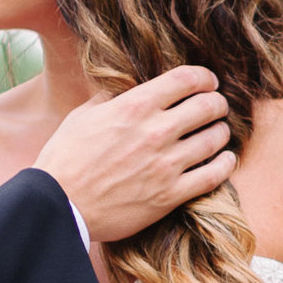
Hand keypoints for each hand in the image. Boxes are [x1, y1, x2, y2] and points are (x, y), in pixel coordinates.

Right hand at [35, 66, 234, 242]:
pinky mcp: (170, 195)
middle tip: (215, 107)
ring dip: (220, 132)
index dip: (204, 77)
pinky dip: (225, 164)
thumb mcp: (81, 117)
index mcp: (134, 106)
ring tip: (217, 132)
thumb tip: (126, 87)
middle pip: (208, 106)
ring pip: (215, 139)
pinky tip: (225, 160)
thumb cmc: (64, 161)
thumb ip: (109, 99)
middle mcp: (155, 131)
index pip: (186, 79)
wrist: (57, 206)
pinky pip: (213, 175)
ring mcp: (166, 165)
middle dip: (216, 103)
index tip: (207, 82)